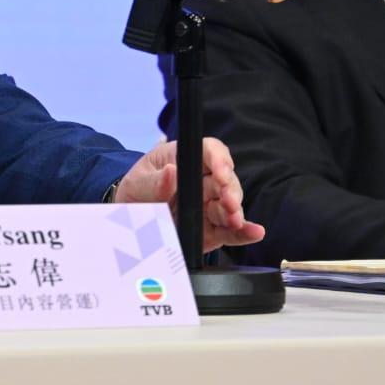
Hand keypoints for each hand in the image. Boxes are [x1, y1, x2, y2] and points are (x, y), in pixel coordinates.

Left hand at [115, 137, 264, 251]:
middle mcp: (203, 181)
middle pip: (226, 180)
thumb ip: (154, 181)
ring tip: (234, 219)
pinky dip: (244, 232)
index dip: (219, 159)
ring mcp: (209, 205)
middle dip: (230, 189)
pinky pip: (230, 230)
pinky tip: (255, 232)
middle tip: (228, 201)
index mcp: (186, 160)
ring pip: (230, 205)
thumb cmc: (136, 191)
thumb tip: (171, 171)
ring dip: (235, 212)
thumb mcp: (138, 183)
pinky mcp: (212, 229)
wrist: (130, 219)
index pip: (210, 151)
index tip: (220, 171)